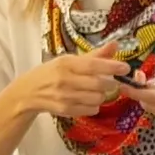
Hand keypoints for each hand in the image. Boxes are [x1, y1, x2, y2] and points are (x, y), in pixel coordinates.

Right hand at [0, 43, 134, 122]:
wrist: (28, 92)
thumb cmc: (52, 72)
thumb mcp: (69, 60)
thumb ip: (94, 55)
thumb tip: (116, 45)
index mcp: (67, 63)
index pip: (93, 65)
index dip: (112, 66)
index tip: (125, 67)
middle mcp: (65, 80)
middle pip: (99, 84)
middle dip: (111, 83)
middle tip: (113, 81)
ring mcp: (65, 96)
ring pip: (97, 98)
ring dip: (103, 95)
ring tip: (97, 90)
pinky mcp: (65, 110)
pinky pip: (91, 110)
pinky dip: (94, 105)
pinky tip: (88, 100)